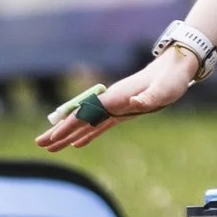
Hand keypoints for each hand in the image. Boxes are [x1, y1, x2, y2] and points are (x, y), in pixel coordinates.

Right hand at [36, 46, 201, 149]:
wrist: (176, 69)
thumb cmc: (170, 79)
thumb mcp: (164, 90)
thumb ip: (150, 97)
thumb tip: (137, 102)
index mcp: (115, 97)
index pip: (86, 113)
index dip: (68, 125)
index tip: (52, 136)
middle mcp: (111, 101)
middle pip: (80, 119)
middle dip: (60, 131)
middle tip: (40, 144)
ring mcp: (115, 107)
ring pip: (87, 124)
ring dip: (69, 135)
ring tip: (52, 147)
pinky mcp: (123, 112)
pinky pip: (100, 126)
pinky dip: (87, 135)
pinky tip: (77, 144)